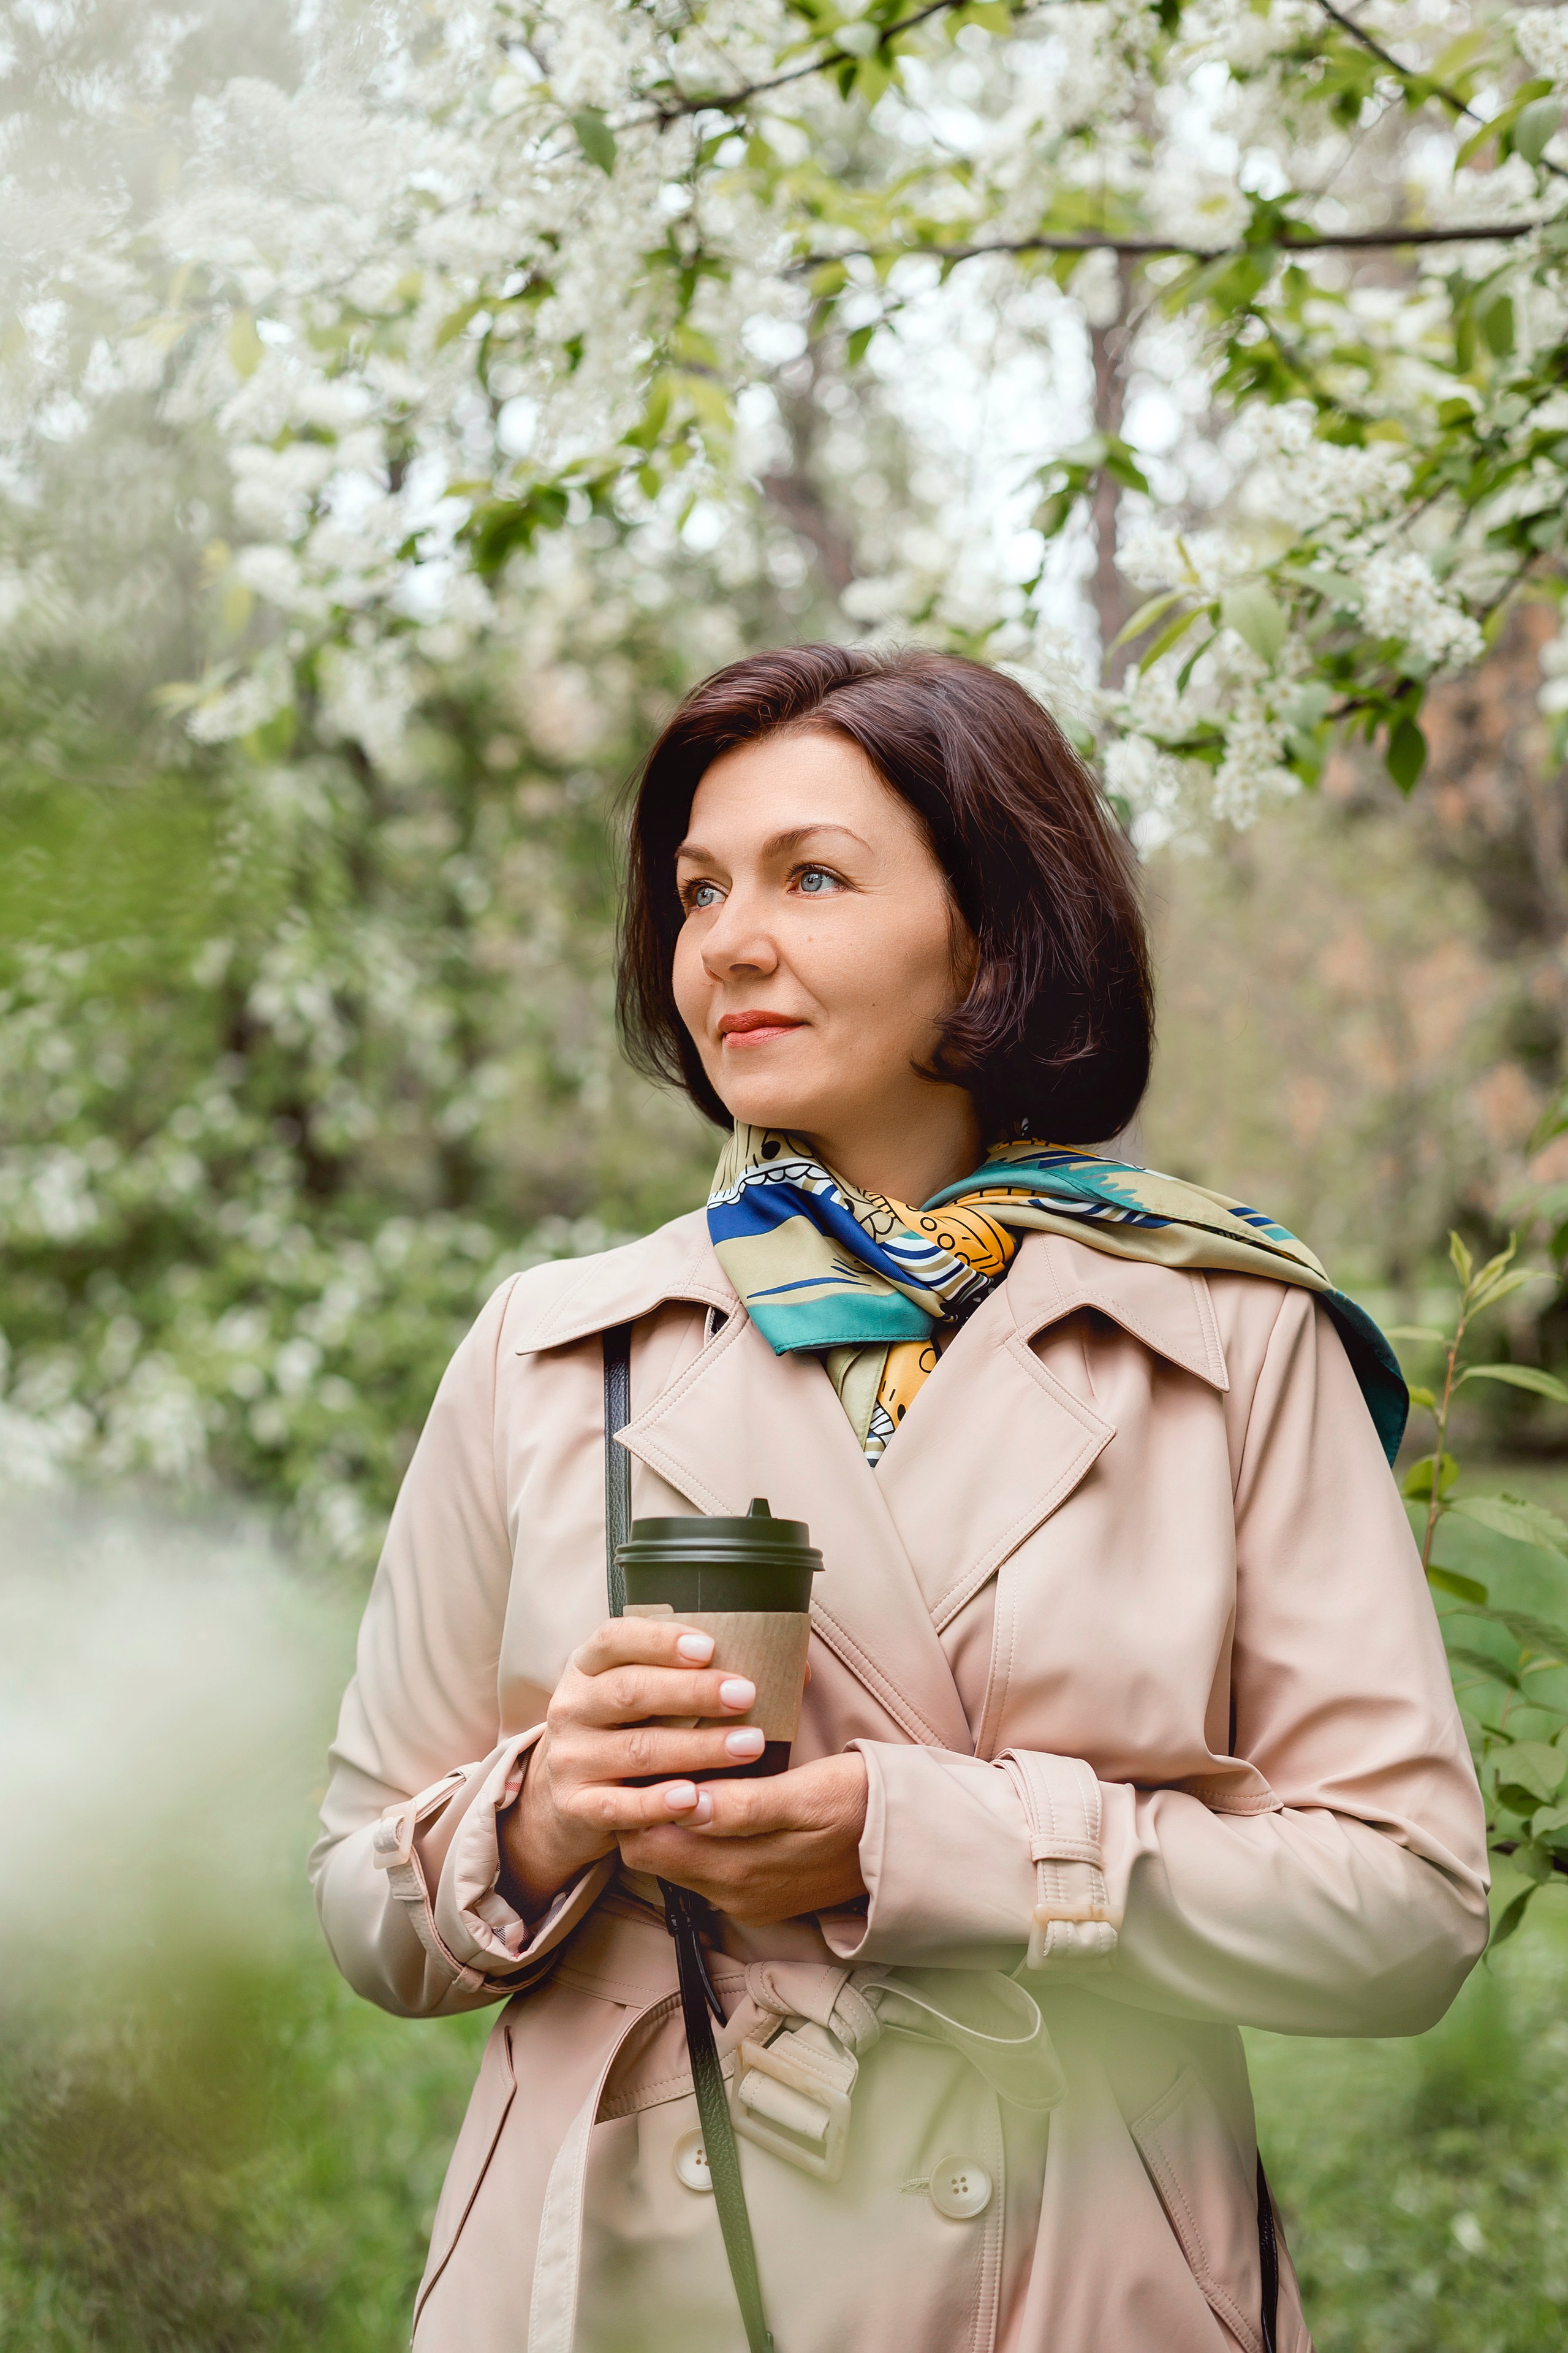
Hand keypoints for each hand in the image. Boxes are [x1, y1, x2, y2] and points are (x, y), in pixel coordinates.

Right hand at [501, 1617, 765, 1917]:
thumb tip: (794, 1669)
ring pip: (636, 1749)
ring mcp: (570, 1758)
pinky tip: (693, 1798)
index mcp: (588, 1666)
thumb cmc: (628, 1730)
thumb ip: (697, 1676)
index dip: (661, 1639)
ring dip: (696, 1748)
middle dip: (692, 1692)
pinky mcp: (575, 1806)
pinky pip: (617, 1806)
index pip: (616, 1639)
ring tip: (749, 1745)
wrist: (566, 1795)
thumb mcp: (644, 1694)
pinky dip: (656, 1804)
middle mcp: (573, 1706)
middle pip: (631, 1691)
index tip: (710, 1646)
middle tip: (745, 1695)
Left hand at [617, 1753, 868, 1926]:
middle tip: (652, 1753)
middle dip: (644, 1807)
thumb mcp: (806, 1796)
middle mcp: (731, 1895)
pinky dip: (696, 1835)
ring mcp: (744, 1899)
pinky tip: (708, 1798)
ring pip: (676, 1860)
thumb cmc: (858, 1802)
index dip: (635, 1799)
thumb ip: (743, 1807)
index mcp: (738, 1871)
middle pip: (652, 1853)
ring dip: (669, 1820)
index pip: (645, 1844)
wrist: (908, 1841)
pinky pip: (704, 1867)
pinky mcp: (758, 1895)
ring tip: (677, 1767)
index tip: (641, 1754)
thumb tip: (685, 1805)